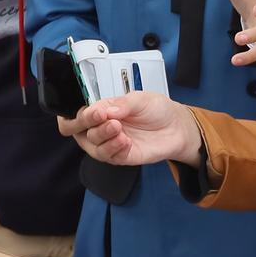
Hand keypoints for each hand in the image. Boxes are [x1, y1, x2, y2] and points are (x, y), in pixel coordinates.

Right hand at [73, 91, 202, 168]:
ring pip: (93, 147)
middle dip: (89, 125)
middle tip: (105, 119)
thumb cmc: (156, 110)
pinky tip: (126, 141)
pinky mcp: (121, 157)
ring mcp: (110, 143)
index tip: (97, 112)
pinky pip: (109, 157)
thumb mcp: (140, 99)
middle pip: (80, 132)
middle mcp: (101, 128)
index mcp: (101, 110)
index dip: (81, 115)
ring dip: (103, 137)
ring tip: (119, 129)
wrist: (177, 126)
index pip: (79, 115)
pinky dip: (115, 149)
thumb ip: (123, 103)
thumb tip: (106, 109)